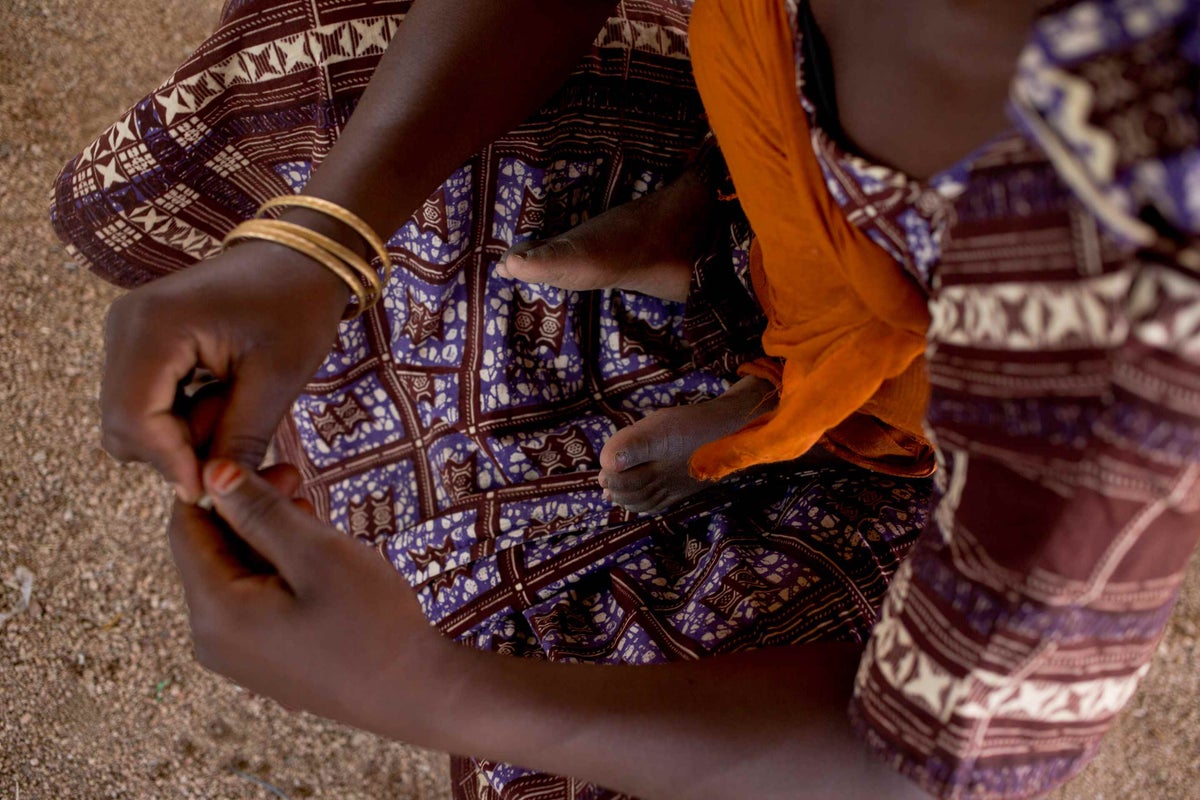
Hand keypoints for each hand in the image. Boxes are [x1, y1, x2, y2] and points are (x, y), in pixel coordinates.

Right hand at [101, 239, 350, 500]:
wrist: (301, 257)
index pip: (133, 419)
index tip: (215, 488)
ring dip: (179, 435)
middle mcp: (124, 324)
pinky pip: (143, 399)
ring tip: (236, 412)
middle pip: (123, 424)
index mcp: (154, 325)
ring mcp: (126, 330)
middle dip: (175, 451)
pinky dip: (179, 416)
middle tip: (236, 445)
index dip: (170, 463)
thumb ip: (239, 439)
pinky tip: (223, 401)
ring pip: (131, 417)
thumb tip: (211, 495)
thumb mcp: (277, 379)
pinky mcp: (139, 339)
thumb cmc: (298, 307)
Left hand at [168, 459, 451, 734]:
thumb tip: (210, 472)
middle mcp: (211, 640)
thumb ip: (259, 511)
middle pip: (208, 551)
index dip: (219, 485)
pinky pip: (252, 601)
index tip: (274, 463)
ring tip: (315, 518)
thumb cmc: (372, 622)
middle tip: (300, 480)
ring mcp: (236, 657)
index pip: (185, 527)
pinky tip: (316, 560)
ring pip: (233, 574)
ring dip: (266, 538)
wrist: (416, 694)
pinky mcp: (262, 662)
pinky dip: (276, 570)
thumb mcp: (317, 554)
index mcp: (216, 613)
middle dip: (247, 510)